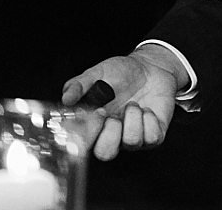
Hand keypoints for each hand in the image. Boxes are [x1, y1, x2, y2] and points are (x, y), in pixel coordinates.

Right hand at [61, 49, 180, 160]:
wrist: (152, 67)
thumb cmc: (122, 72)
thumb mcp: (97, 73)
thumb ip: (79, 85)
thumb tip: (66, 99)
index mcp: (94, 125)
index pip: (84, 143)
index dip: (89, 132)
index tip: (97, 112)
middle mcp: (113, 135)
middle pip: (105, 153)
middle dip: (110, 134)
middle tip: (114, 115)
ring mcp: (134, 137)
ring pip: (131, 142)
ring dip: (133, 118)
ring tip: (133, 104)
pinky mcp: (155, 135)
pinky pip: (153, 138)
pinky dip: (150, 121)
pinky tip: (148, 109)